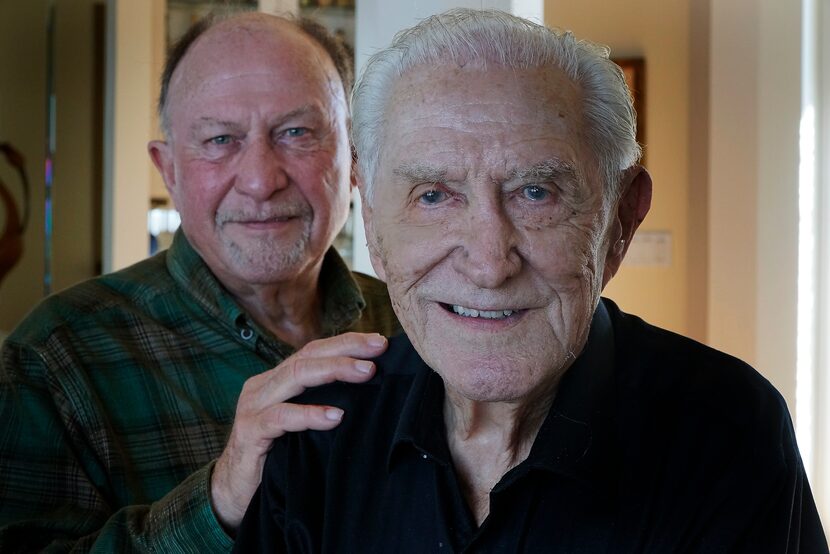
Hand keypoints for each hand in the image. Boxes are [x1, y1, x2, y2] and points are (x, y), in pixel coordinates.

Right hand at [210, 332, 387, 530]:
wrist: (233, 491)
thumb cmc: (274, 455)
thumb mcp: (299, 423)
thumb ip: (320, 403)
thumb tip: (366, 390)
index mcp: (276, 380)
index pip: (313, 351)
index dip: (346, 343)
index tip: (378, 342)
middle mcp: (263, 386)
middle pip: (307, 357)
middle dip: (346, 349)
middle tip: (378, 349)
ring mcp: (254, 407)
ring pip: (295, 377)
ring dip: (334, 371)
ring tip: (366, 372)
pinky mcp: (249, 433)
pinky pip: (280, 418)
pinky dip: (309, 414)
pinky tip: (334, 417)